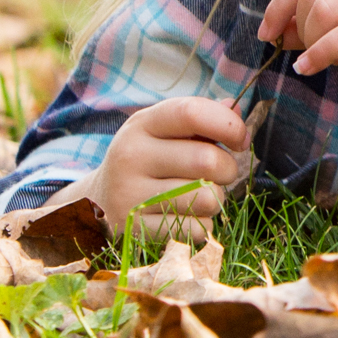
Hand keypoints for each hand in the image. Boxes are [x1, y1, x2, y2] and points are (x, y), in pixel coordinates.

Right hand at [71, 97, 249, 239]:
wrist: (98, 201)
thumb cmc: (149, 159)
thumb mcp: (166, 131)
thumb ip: (202, 118)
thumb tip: (235, 107)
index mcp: (142, 124)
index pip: (191, 113)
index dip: (228, 125)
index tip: (240, 139)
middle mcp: (130, 156)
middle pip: (207, 160)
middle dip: (228, 168)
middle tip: (220, 173)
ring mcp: (129, 195)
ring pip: (208, 198)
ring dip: (216, 199)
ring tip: (199, 194)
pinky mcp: (136, 230)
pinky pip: (197, 229)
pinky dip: (202, 224)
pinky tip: (184, 216)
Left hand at [259, 0, 337, 93]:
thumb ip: (330, 14)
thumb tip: (279, 29)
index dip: (280, 4)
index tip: (268, 33)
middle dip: (294, 24)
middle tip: (296, 51)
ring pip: (327, 7)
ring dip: (308, 38)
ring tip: (311, 59)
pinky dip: (322, 52)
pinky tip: (312, 68)